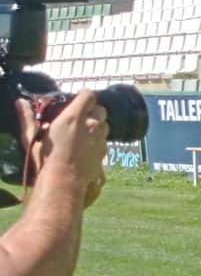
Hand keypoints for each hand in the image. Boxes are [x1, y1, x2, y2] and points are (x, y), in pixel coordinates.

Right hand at [31, 91, 107, 206]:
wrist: (64, 180)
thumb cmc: (46, 157)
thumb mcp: (33, 136)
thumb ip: (28, 117)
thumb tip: (20, 102)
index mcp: (74, 117)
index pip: (89, 95)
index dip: (85, 95)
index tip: (78, 99)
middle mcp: (91, 125)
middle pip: (101, 109)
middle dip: (93, 110)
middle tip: (81, 116)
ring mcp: (101, 138)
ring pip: (105, 124)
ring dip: (97, 125)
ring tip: (84, 131)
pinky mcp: (104, 151)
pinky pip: (105, 140)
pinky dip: (98, 139)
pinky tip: (87, 146)